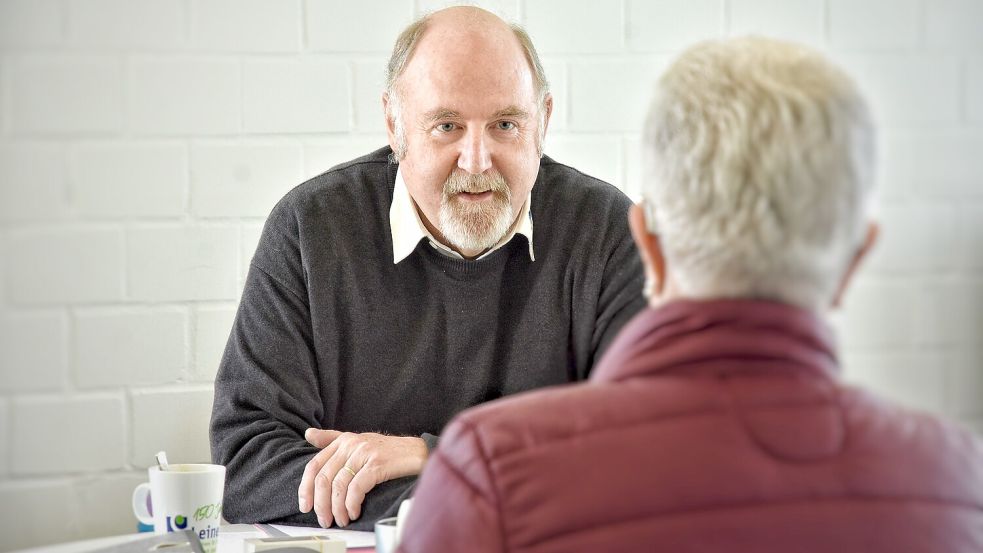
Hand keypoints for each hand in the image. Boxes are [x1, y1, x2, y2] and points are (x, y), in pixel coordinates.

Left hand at [297, 429, 427, 527]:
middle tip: (325, 519)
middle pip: (324, 478)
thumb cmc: (389, 451)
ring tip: (342, 519)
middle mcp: (351, 444)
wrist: (418, 452)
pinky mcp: (378, 464)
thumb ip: (332, 439)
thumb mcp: (359, 441)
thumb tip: (308, 434)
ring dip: (337, 508)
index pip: (314, 465)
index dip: (306, 488)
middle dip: (321, 504)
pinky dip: (352, 504)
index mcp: (344, 440)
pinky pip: (356, 488)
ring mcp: (364, 453)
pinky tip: (354, 512)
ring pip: (338, 485)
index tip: (306, 506)